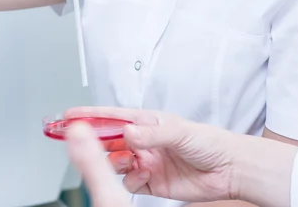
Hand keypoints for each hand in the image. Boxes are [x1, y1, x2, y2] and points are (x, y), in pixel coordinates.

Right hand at [64, 106, 236, 202]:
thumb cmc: (208, 141)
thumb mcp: (180, 132)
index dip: (90, 115)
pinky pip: (129, 183)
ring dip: (115, 163)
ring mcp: (146, 161)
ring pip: (117, 162)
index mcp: (148, 122)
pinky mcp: (151, 182)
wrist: (227, 169)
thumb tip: (129, 133)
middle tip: (80, 144)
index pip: (113, 116)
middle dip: (94, 140)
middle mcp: (144, 140)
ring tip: (127, 162)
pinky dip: (130, 181)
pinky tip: (141, 176)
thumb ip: (153, 134)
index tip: (70, 115)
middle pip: (110, 139)